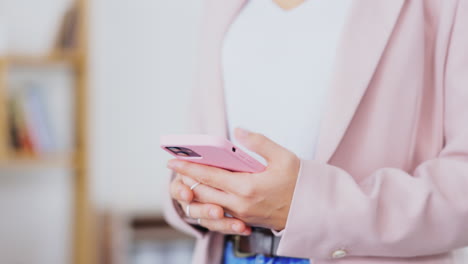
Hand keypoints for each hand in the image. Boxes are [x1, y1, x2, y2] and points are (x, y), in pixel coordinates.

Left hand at [168, 128, 300, 230]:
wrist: (312, 212)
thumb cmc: (299, 183)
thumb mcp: (283, 157)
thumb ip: (259, 142)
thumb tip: (238, 130)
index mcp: (247, 187)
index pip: (209, 175)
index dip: (189, 166)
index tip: (172, 160)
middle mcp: (240, 204)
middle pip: (203, 192)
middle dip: (187, 179)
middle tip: (176, 166)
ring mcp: (241, 215)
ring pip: (208, 204)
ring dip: (195, 191)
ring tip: (188, 177)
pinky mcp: (244, 220)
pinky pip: (219, 212)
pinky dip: (208, 202)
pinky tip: (206, 192)